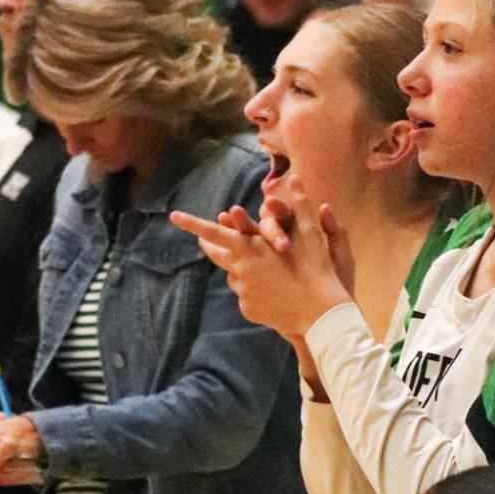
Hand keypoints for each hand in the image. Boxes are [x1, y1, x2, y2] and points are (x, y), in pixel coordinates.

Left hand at [171, 175, 352, 339]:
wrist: (320, 315)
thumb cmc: (317, 270)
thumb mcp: (311, 234)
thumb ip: (300, 205)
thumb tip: (295, 178)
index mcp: (250, 248)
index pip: (215, 232)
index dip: (193, 223)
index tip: (173, 216)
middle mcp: (241, 269)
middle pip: (218, 255)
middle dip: (210, 245)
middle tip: (204, 240)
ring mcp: (243, 291)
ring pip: (235, 275)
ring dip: (241, 269)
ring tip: (261, 268)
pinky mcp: (249, 309)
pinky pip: (245, 295)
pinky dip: (254, 290)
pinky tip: (272, 292)